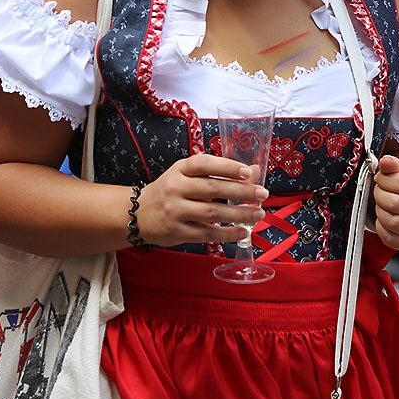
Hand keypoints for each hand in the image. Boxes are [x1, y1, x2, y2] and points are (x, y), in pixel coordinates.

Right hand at [135, 154, 269, 247]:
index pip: (205, 164)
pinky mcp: (176, 231)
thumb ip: (217, 173)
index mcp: (179, 169)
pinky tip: (243, 232)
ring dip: (239, 214)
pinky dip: (227, 234)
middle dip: (241, 192)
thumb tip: (254, 172)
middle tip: (263, 194)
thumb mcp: (187, 176)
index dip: (227, 167)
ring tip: (258, 214)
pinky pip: (206, 234)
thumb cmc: (169, 192)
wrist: (135, 215)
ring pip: (212, 213)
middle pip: (212, 189)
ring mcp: (175, 211)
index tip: (248, 172)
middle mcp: (175, 188)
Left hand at [372, 154, 398, 249]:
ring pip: (391, 222)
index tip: (380, 179)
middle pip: (393, 204)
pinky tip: (383, 219)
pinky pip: (390, 239)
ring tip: (382, 205)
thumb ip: (390, 164)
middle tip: (379, 192)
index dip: (383, 180)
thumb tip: (385, 162)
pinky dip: (381, 229)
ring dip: (380, 212)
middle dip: (379, 196)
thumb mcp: (397, 169)